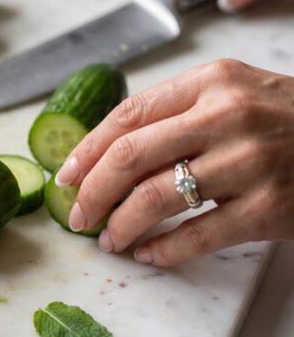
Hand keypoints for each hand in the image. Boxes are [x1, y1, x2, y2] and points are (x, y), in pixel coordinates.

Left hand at [54, 60, 293, 265]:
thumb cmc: (289, 121)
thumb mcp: (236, 94)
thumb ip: (180, 112)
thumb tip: (108, 151)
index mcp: (212, 81)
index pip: (127, 113)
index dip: (86, 148)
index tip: (65, 174)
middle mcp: (227, 115)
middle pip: (130, 156)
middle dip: (92, 191)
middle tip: (77, 214)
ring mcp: (250, 163)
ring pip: (155, 198)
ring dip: (121, 225)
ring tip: (109, 239)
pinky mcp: (269, 208)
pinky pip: (196, 236)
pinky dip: (163, 251)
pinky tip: (148, 255)